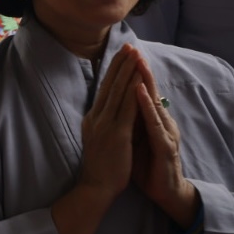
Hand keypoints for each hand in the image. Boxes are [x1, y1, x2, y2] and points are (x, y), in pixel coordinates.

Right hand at [49, 48, 140, 233]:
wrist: (96, 187)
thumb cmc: (101, 167)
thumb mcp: (98, 140)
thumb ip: (103, 124)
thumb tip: (108, 110)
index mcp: (94, 118)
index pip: (105, 89)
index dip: (114, 70)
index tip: (122, 55)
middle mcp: (97, 117)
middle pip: (110, 85)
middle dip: (120, 64)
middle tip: (129, 46)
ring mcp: (105, 124)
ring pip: (118, 92)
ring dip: (127, 71)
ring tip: (135, 55)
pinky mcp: (116, 133)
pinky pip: (126, 107)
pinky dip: (133, 90)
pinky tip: (140, 78)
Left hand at [127, 47, 198, 226]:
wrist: (166, 192)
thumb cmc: (149, 165)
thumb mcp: (135, 139)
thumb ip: (130, 122)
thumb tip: (116, 105)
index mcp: (152, 121)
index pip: (141, 93)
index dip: (132, 74)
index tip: (123, 54)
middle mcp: (161, 122)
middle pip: (149, 92)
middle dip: (140, 70)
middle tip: (132, 48)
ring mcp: (165, 133)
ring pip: (155, 104)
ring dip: (146, 84)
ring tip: (138, 64)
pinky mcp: (166, 147)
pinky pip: (156, 125)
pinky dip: (148, 109)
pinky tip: (142, 96)